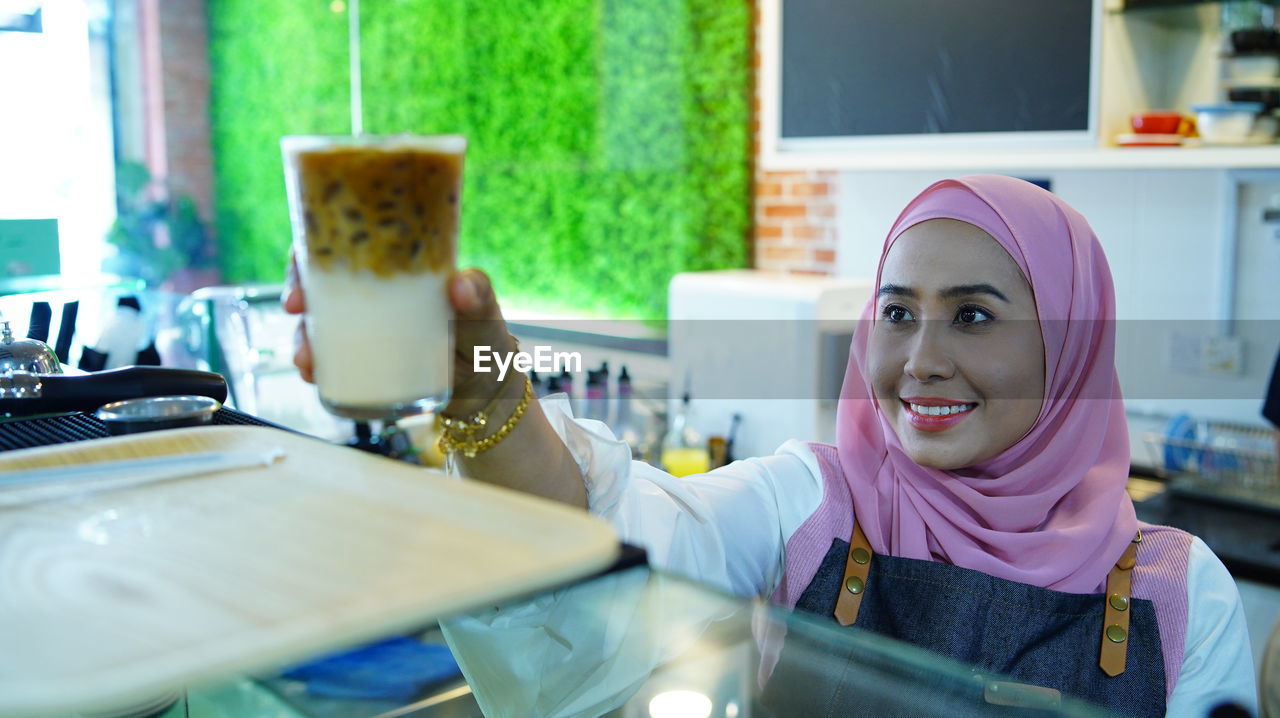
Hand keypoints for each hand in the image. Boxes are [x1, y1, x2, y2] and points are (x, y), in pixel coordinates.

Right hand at [284, 251, 518, 412]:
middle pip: (321, 278)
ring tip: (308, 362)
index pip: (347, 241)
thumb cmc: (486, 339)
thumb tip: (459, 285)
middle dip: (298, 293)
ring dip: (302, 337)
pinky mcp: (366, 357)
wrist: (484, 390)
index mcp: (400, 264)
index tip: (303, 270)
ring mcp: (368, 325)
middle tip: (297, 314)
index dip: (314, 249)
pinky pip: (330, 356)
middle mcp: (377, 291)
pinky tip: (314, 375)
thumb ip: (480, 296)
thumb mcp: (486, 314)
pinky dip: (317, 365)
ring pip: (319, 321)